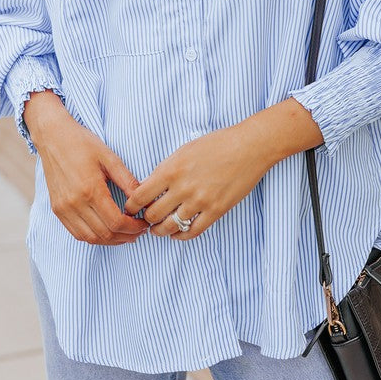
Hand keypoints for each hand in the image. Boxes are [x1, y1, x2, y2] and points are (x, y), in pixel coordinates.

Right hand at [27, 93, 148, 244]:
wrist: (53, 137)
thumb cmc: (82, 143)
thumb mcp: (109, 157)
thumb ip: (127, 181)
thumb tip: (144, 199)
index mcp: (90, 190)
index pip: (115, 222)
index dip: (133, 228)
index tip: (143, 223)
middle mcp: (74, 203)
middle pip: (104, 234)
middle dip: (125, 236)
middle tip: (139, 231)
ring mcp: (63, 208)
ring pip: (90, 238)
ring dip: (110, 241)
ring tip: (125, 234)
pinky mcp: (57, 209)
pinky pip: (76, 233)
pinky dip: (93, 237)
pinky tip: (106, 231)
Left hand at [122, 123, 273, 240]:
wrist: (249, 147)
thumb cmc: (217, 144)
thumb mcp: (184, 150)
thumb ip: (165, 169)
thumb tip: (149, 187)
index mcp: (171, 169)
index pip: (139, 196)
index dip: (131, 206)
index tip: (132, 208)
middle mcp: (183, 187)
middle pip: (152, 215)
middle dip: (145, 219)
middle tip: (145, 219)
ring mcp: (200, 201)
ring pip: (169, 227)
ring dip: (160, 230)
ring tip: (158, 229)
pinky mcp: (216, 211)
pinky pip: (192, 232)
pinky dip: (180, 236)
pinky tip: (177, 232)